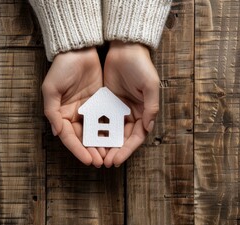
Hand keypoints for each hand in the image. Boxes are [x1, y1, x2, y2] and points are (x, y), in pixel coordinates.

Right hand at [42, 47, 104, 166]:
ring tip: (109, 155)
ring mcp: (89, 109)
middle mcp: (75, 114)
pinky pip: (105, 119)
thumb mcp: (51, 89)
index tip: (88, 160)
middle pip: (83, 138)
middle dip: (91, 151)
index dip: (78, 150)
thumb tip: (58, 133)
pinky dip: (109, 130)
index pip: (70, 137)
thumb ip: (52, 112)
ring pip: (96, 131)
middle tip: (101, 162)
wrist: (79, 49)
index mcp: (62, 114)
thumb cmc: (61, 68)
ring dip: (101, 144)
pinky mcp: (101, 102)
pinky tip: (116, 139)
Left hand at [103, 41, 159, 167]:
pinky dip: (96, 130)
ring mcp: (117, 109)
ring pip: (110, 132)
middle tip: (104, 162)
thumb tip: (148, 128)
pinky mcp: (105, 102)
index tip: (117, 160)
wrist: (124, 48)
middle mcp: (130, 113)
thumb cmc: (141, 65)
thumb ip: (151, 107)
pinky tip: (88, 138)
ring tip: (95, 155)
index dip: (127, 150)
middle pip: (122, 138)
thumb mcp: (150, 85)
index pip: (136, 137)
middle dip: (114, 151)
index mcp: (143, 112)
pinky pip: (100, 119)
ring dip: (104, 144)